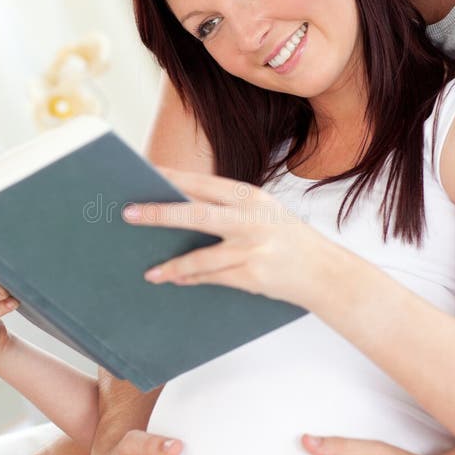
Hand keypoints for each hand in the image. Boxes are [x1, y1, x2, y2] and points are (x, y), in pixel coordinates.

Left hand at [122, 168, 326, 308]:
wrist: (325, 272)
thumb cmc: (288, 240)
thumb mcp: (263, 213)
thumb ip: (227, 210)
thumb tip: (179, 208)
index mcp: (250, 197)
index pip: (202, 183)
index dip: (172, 179)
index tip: (144, 173)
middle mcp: (250, 219)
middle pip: (194, 214)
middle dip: (159, 214)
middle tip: (129, 213)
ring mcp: (251, 248)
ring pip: (199, 257)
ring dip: (172, 266)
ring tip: (151, 271)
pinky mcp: (251, 275)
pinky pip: (212, 278)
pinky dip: (191, 280)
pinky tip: (176, 281)